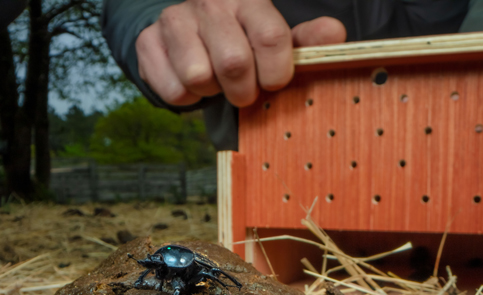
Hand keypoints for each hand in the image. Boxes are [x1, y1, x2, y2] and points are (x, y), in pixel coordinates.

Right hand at [135, 0, 345, 106]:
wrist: (187, 34)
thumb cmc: (241, 40)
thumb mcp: (277, 38)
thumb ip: (306, 41)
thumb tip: (334, 33)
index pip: (271, 37)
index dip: (277, 72)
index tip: (274, 81)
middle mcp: (210, 3)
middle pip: (234, 63)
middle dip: (244, 90)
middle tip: (244, 89)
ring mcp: (175, 20)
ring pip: (199, 77)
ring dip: (212, 92)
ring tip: (216, 81)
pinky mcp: (148, 43)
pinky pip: (174, 91)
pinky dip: (188, 98)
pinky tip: (193, 82)